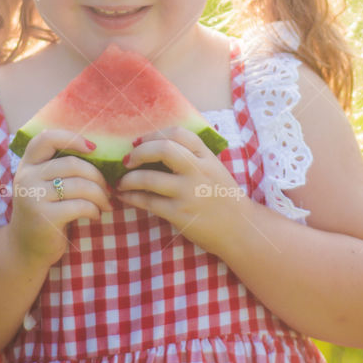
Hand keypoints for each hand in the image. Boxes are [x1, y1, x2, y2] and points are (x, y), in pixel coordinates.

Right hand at [10, 130, 112, 266]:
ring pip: (80, 185)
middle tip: (108, 188)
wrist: (24, 248)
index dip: (72, 138)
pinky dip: (94, 209)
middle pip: (72, 164)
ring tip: (105, 203)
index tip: (93, 148)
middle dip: (97, 176)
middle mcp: (27, 178)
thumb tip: (97, 152)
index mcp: (27, 165)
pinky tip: (96, 215)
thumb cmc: (43, 211)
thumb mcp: (43, 184)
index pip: (46, 138)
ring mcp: (34, 197)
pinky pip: (80, 206)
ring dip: (100, 195)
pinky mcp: (45, 217)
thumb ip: (58, 167)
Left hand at [115, 127, 247, 255]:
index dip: (154, 134)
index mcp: (207, 157)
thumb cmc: (222, 197)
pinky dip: (131, 197)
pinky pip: (148, 202)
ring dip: (128, 178)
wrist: (240, 229)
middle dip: (139, 152)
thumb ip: (192, 156)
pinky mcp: (180, 214)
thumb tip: (154, 147)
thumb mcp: (214, 169)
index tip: (141, 141)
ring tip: (122, 181)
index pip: (179, 134)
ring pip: (149, 178)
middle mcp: (198, 171)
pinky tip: (124, 196)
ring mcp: (189, 193)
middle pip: (163, 149)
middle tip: (128, 159)